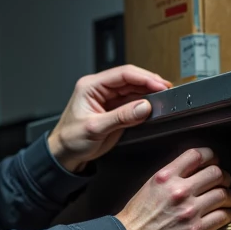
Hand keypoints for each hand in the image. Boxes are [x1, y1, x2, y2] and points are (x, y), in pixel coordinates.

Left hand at [47, 64, 170, 172]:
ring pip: (133, 90)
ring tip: (163, 97)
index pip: (122, 74)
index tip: (159, 85)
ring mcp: (107, 98)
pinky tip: (153, 106)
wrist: (63, 155)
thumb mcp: (95, 128)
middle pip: (130, 79)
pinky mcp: (113, 109)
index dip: (144, 78)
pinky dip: (143, 103)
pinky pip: (132, 102)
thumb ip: (121, 117)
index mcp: (91, 86)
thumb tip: (144, 107)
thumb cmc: (70, 140)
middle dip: (149, 83)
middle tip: (166, 90)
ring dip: (148, 93)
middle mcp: (99, 89)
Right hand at [116, 147, 230, 229]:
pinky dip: (228, 214)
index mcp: (166, 177)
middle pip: (216, 173)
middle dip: (223, 177)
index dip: (212, 156)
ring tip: (226, 201)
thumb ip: (169, 179)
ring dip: (229, 197)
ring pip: (224, 194)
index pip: (197, 155)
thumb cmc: (135, 221)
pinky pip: (223, 216)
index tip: (214, 162)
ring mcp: (190, 211)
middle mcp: (179, 190)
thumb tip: (189, 174)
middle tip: (223, 183)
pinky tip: (224, 215)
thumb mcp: (148, 188)